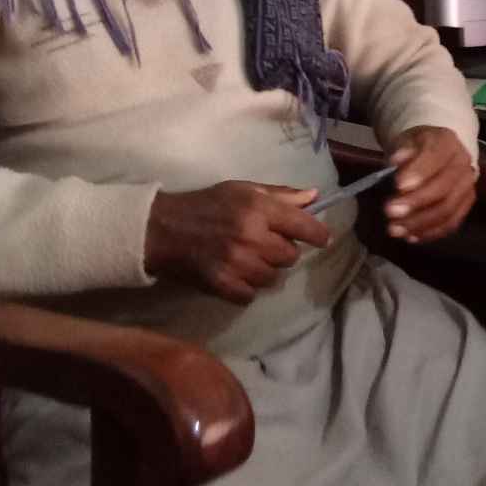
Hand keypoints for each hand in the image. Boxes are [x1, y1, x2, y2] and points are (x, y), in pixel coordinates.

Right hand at [143, 180, 330, 302]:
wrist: (162, 229)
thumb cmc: (206, 205)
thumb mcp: (242, 190)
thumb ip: (280, 195)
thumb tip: (314, 197)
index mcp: (258, 209)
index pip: (303, 226)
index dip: (317, 234)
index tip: (322, 238)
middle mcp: (251, 237)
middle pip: (290, 256)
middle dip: (282, 251)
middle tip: (265, 244)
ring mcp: (237, 264)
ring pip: (273, 278)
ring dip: (265, 270)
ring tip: (248, 259)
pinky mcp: (223, 286)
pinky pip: (251, 295)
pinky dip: (247, 287)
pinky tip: (236, 274)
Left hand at [383, 126, 476, 244]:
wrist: (437, 154)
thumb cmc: (417, 148)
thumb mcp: (407, 141)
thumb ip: (402, 150)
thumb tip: (396, 161)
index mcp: (448, 143)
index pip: (435, 157)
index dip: (418, 172)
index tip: (398, 185)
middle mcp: (463, 165)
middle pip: (443, 188)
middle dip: (415, 202)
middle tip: (390, 212)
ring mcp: (467, 187)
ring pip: (447, 210)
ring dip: (420, 223)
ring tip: (394, 229)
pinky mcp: (465, 205)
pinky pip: (451, 223)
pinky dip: (430, 232)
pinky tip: (410, 236)